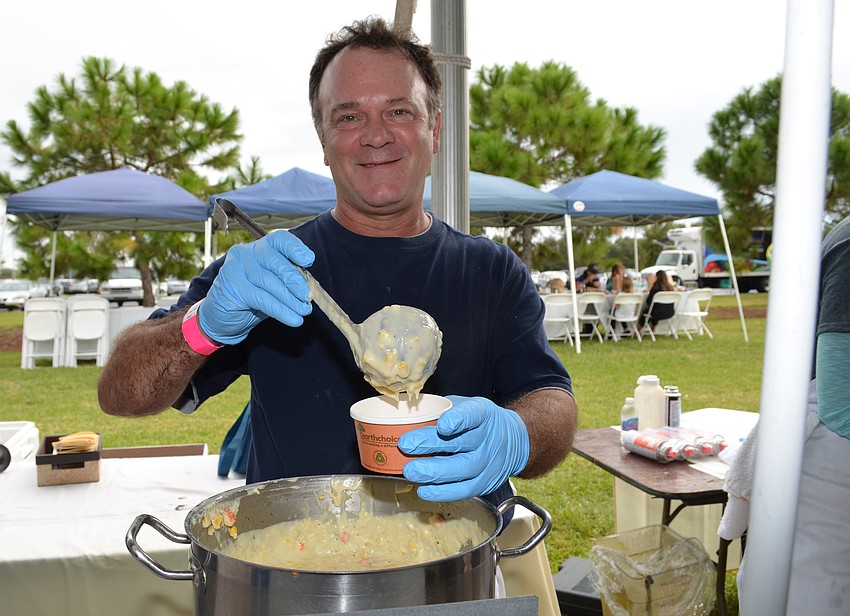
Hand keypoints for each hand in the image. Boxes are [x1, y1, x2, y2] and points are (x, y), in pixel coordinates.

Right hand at [198, 230, 314, 344]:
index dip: (295, 248)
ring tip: (303, 311)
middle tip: (307, 297)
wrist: (223, 316)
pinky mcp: (231, 287)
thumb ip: (288, 280)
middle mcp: (245, 253)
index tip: (309, 260)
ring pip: (268, 282)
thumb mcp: (273, 284)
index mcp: (260, 247)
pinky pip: (261, 299)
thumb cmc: (253, 297)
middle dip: (294, 280)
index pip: (279, 239)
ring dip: (289, 299)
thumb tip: (310, 288)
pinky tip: (292, 319)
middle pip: (274, 261)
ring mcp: (235, 268)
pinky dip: (280, 310)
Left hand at [398, 396, 529, 500]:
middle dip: (430, 444)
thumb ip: (442, 409)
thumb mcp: (466, 406)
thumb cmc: (480, 422)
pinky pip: (464, 490)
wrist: (513, 442)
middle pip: (461, 442)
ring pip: (462, 469)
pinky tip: (424, 489)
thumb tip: (406, 413)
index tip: (442, 425)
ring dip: (433, 472)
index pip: (473, 414)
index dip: (458, 420)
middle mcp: (488, 438)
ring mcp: (488, 462)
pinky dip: (443, 492)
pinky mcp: (485, 483)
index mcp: (483, 414)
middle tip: (406, 445)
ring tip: (410, 471)